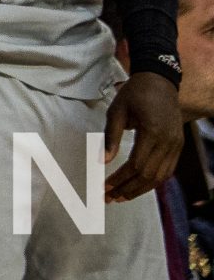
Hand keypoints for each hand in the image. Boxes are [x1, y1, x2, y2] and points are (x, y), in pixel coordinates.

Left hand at [104, 71, 182, 201]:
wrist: (160, 81)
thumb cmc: (135, 94)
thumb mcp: (116, 111)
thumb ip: (110, 137)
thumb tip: (102, 161)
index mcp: (153, 133)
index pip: (135, 165)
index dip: (119, 179)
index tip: (104, 188)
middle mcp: (168, 142)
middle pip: (149, 175)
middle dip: (128, 189)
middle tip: (109, 198)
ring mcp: (176, 145)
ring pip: (160, 177)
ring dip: (140, 189)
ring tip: (121, 197)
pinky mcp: (178, 145)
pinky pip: (167, 170)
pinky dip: (153, 181)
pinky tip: (138, 186)